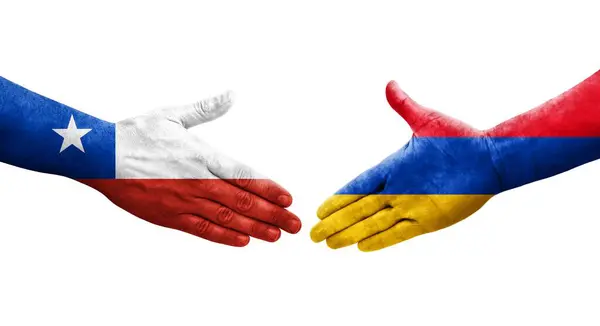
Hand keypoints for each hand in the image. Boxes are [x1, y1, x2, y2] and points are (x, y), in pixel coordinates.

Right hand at [81, 92, 300, 246]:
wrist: (99, 156)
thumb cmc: (136, 133)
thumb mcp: (173, 115)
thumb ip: (206, 109)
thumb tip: (231, 94)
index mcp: (201, 155)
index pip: (243, 174)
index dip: (268, 188)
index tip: (288, 198)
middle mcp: (197, 181)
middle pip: (242, 200)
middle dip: (272, 213)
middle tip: (294, 224)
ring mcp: (183, 201)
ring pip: (227, 218)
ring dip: (255, 228)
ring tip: (277, 235)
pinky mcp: (169, 216)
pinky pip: (202, 229)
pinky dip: (224, 236)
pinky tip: (243, 241)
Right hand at [311, 81, 500, 250]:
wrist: (490, 158)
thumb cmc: (460, 139)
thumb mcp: (427, 120)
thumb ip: (405, 106)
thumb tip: (389, 84)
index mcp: (394, 168)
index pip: (358, 186)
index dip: (338, 198)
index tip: (320, 209)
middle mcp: (398, 190)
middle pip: (358, 209)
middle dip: (335, 222)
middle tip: (312, 234)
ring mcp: (412, 206)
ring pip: (372, 223)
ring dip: (350, 234)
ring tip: (329, 244)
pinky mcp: (428, 221)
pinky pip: (398, 233)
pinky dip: (379, 240)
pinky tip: (361, 247)